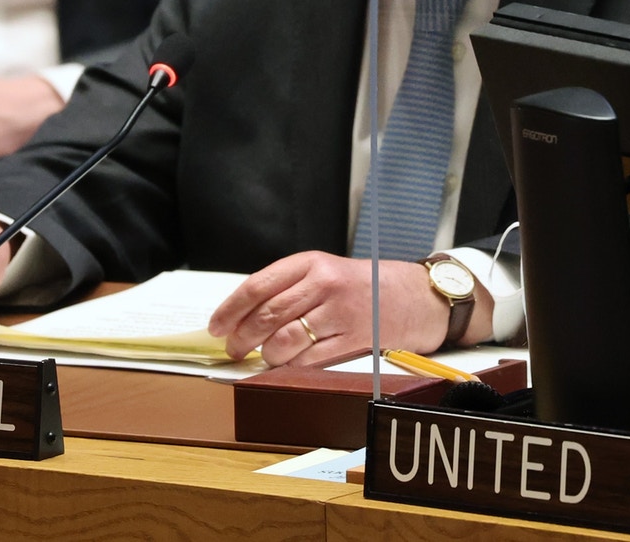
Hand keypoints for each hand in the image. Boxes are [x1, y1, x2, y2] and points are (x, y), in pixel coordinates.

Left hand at [207, 251, 491, 366]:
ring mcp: (340, 312)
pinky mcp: (353, 339)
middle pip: (269, 314)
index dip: (231, 309)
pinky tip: (284, 366)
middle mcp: (324, 284)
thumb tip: (241, 314)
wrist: (413, 296)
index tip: (216, 326)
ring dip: (266, 354)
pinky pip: (310, 359)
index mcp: (310, 262)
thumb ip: (287, 286)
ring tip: (262, 357)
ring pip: (286, 339)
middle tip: (232, 348)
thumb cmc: (360, 284)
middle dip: (242, 335)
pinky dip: (291, 367)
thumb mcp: (322, 270)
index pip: (259, 285)